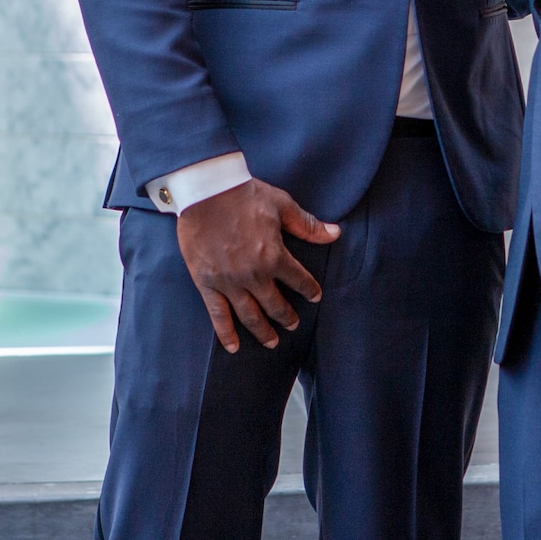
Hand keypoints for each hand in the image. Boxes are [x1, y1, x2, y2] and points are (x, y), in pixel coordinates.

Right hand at [173, 179, 339, 353]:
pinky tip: (234, 347)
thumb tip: (335, 234)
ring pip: (250, 315)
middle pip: (275, 305)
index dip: (309, 290)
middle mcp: (254, 275)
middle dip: (286, 317)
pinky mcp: (207, 283)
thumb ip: (308, 225)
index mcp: (274, 256)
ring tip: (272, 342)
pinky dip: (226, 333)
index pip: (299, 280)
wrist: (205, 191)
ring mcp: (229, 282)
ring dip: (263, 331)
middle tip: (293, 325)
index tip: (315, 296)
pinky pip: (218, 314)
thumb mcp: (282, 205)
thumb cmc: (244, 194)